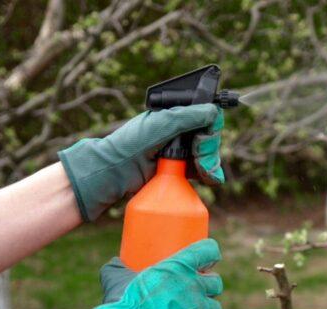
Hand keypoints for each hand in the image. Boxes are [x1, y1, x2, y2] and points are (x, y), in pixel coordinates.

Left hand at [58, 104, 224, 221]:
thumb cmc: (130, 145)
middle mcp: (180, 131)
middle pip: (210, 137)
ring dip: (212, 164)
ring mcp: (181, 151)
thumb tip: (212, 111)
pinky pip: (203, 170)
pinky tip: (209, 178)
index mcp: (176, 115)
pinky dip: (210, 174)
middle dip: (210, 150)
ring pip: (209, 154)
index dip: (210, 130)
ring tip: (206, 175)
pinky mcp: (180, 169)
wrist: (114, 173)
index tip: (202, 142)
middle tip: (201, 162)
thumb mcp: (159, 126)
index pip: (206, 117)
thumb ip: (186, 117)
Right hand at [80, 238, 222, 308]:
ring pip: (216, 307)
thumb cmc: (123, 301)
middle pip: (216, 282)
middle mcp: (194, 285)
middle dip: (209, 286)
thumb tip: (116, 262)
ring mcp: (198, 308)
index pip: (208, 250)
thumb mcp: (118, 276)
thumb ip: (118, 267)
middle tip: (196, 292)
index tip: (205, 262)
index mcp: (179, 266)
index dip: (210, 254)